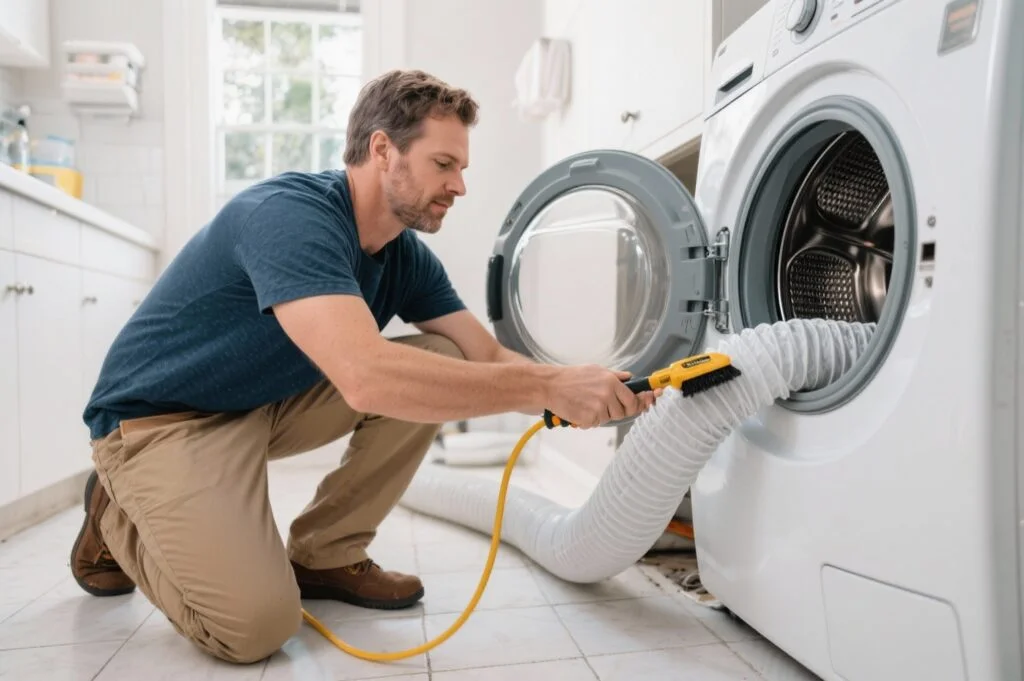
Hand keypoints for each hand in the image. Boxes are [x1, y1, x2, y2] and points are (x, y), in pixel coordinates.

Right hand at [544, 365, 658, 428]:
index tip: (641, 406)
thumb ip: (615, 376)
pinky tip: (579, 409)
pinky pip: (594, 424)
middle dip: (614, 411)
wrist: (550, 386)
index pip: (632, 399)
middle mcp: (607, 395)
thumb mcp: (596, 370)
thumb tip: (630, 378)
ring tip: (586, 404)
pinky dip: (588, 420)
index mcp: (611, 382)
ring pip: (607, 419)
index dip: (637, 405)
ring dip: (600, 415)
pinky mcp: (588, 418)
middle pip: (622, 413)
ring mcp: (598, 408)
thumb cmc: (571, 377)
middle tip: (601, 404)